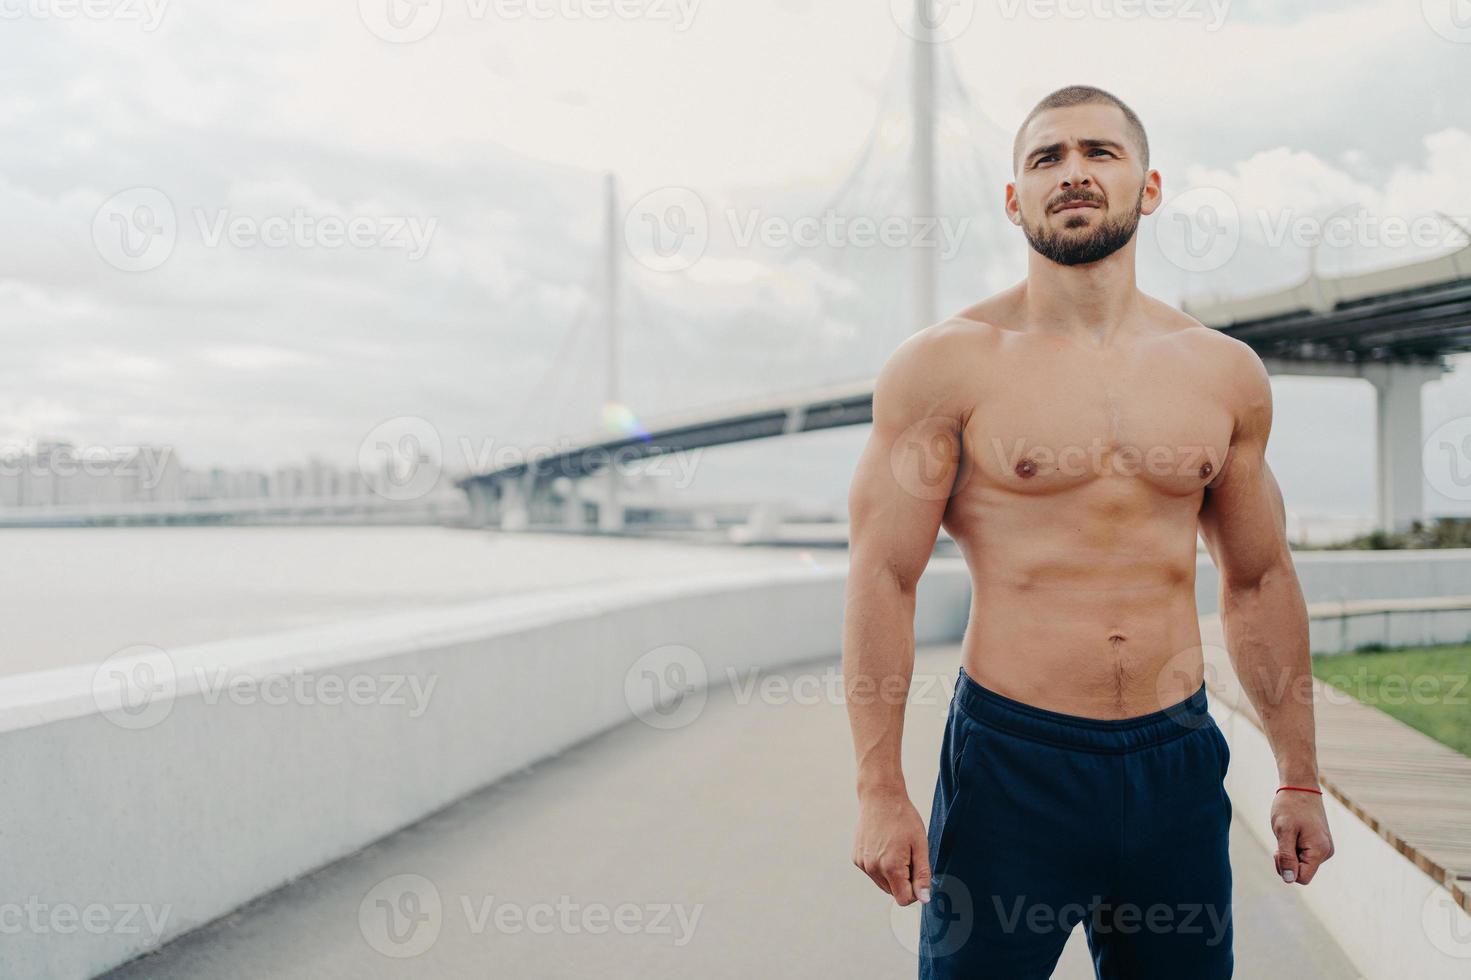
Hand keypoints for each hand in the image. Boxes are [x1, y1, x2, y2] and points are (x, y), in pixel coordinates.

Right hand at [852, 789, 931, 905]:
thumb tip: (924, 899)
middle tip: (908, 855)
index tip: (918, 873)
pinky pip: (872, 872)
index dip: (915, 891)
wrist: (880, 797)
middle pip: (893, 892)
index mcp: (891, 867)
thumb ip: (922, 875)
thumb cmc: (903, 818)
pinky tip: (883, 845)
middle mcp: (873, 868)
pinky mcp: (856, 857)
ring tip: (895, 848)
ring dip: (892, 874)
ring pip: (882, 883)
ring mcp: (862, 863)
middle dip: (903, 880)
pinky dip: (880, 865)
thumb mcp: (920, 845)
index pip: (904, 899)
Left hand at [1271, 789, 1334, 884]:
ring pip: (1302, 864)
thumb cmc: (1290, 807)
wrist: (1300, 787)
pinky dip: (1294, 848)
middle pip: (1302, 872)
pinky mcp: (1320, 843)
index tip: (1279, 851)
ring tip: (1288, 834)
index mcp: (1320, 851)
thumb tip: (1289, 879)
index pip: (1302, 878)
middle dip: (1287, 861)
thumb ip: (1287, 856)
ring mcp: (1324, 848)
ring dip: (1290, 853)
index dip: (1287, 869)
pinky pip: (1304, 855)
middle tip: (1282, 840)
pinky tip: (1293, 833)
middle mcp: (1326, 852)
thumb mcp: (1283, 831)